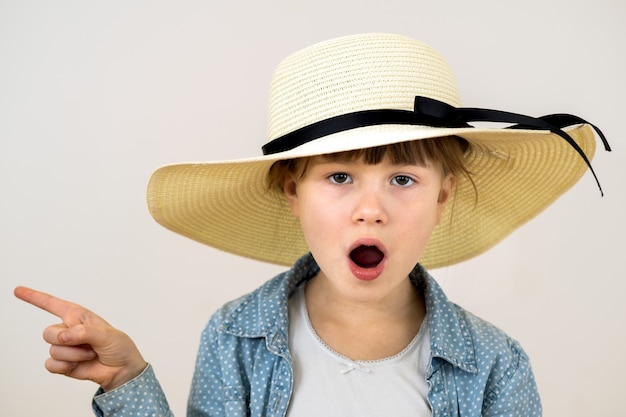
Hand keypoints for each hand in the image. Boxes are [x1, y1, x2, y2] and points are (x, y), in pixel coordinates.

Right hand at [14, 286, 147, 391]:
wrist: (122, 370)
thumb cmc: (118, 347)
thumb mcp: (107, 335)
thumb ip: (84, 332)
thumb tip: (63, 336)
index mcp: (78, 317)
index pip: (52, 304)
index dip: (34, 297)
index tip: (18, 290)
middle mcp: (68, 330)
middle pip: (48, 332)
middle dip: (66, 340)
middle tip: (88, 345)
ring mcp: (64, 347)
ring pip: (53, 349)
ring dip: (74, 354)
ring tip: (90, 354)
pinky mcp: (62, 363)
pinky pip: (51, 364)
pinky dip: (65, 366)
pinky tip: (78, 364)